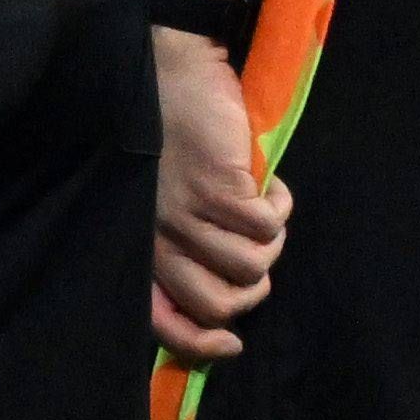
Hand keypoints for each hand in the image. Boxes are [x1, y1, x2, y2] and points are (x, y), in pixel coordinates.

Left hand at [149, 29, 289, 357]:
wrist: (170, 75)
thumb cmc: (166, 141)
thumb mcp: (161, 202)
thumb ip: (180, 245)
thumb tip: (224, 296)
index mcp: (140, 247)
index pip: (162, 320)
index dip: (201, 344)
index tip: (231, 343)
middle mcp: (158, 238)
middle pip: (218, 304)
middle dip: (251, 287)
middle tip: (256, 251)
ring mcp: (187, 215)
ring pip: (251, 267)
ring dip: (270, 242)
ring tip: (260, 208)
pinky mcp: (218, 189)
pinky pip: (268, 227)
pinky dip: (279, 208)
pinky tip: (268, 186)